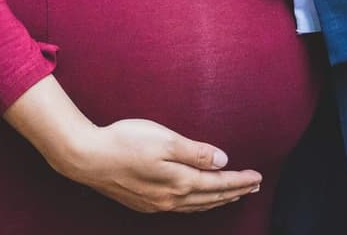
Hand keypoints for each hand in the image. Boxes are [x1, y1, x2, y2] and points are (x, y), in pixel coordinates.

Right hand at [6, 76, 259, 213]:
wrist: (88, 158)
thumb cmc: (126, 141)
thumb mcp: (165, 139)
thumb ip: (195, 152)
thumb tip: (223, 161)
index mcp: (179, 181)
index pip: (219, 183)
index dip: (240, 181)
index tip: (258, 177)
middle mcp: (171, 198)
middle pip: (211, 197)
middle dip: (235, 192)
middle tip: (254, 187)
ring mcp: (157, 203)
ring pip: (197, 206)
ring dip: (218, 200)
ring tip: (233, 195)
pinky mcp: (145, 202)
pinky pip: (182, 208)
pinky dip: (199, 204)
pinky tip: (198, 200)